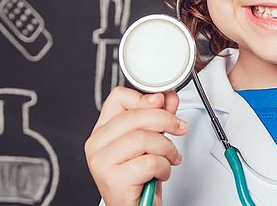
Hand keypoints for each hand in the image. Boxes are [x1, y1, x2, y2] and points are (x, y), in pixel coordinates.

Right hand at [85, 86, 186, 205]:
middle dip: (166, 120)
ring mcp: (102, 162)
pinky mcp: (114, 180)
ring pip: (144, 138)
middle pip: (135, 116)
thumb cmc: (140, 178)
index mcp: (102, 131)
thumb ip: (158, 117)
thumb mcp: (150, 142)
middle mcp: (97, 145)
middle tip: (179, 128)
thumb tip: (168, 97)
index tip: (162, 103)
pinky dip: (164, 167)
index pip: (117, 98)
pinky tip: (161, 173)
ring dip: (167, 148)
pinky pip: (149, 162)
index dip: (144, 98)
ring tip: (169, 157)